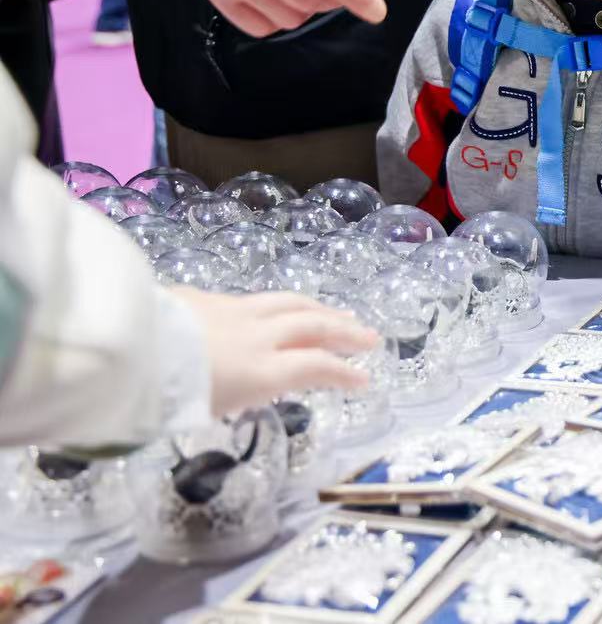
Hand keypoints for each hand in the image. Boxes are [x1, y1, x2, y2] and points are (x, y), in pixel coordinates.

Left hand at [172, 289, 379, 415]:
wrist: (127, 351)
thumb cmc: (163, 393)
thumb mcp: (208, 408)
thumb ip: (237, 395)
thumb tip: (254, 388)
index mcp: (260, 369)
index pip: (316, 365)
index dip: (344, 372)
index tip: (365, 380)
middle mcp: (257, 336)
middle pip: (313, 326)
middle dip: (346, 331)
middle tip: (370, 337)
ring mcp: (234, 311)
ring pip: (289, 302)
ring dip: (321, 309)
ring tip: (339, 315)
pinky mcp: (208, 298)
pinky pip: (256, 298)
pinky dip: (279, 304)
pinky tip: (279, 307)